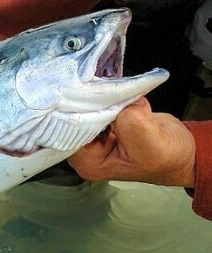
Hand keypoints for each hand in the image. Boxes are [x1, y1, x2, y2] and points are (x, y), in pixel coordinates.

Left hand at [68, 98, 195, 187]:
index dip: (79, 113)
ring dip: (101, 98)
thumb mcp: (150, 142)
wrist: (181, 151)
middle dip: (89, 103)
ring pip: (85, 110)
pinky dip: (109, 96)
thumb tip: (120, 101)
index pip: (70, 133)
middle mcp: (85, 152)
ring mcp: (93, 137)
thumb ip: (130, 123)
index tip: (91, 96)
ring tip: (113, 91)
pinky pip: (98, 104)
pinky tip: (119, 94)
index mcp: (89, 163)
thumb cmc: (168, 157)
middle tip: (102, 88)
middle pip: (74, 120)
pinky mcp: (103, 122)